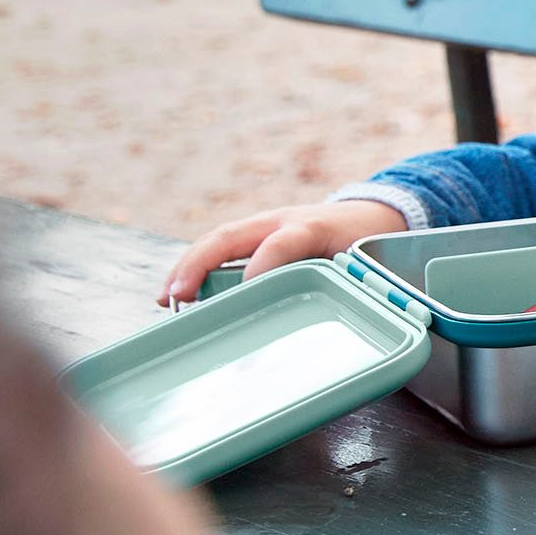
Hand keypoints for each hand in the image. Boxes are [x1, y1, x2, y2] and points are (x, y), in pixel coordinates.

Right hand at [164, 199, 405, 305]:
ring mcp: (262, 227)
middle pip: (230, 236)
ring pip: (217, 242)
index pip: (281, 243)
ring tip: (165, 298)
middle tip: (177, 295)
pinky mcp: (254, 237)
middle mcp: (278, 222)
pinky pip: (219, 249)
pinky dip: (195, 268)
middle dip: (199, 264)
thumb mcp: (361, 262)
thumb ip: (347, 282)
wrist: (369, 214)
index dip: (261, 266)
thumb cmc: (364, 244)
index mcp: (309, 228)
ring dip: (187, 267)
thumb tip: (331, 320)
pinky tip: (177, 294)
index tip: (241, 292)